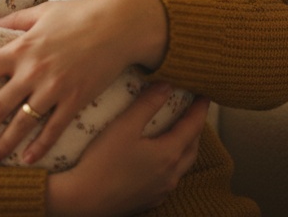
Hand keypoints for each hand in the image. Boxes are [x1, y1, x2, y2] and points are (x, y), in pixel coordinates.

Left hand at [0, 0, 166, 162]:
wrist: (120, 26)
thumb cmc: (80, 15)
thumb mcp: (43, 12)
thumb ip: (15, 20)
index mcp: (21, 48)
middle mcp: (33, 70)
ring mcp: (54, 87)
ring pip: (23, 122)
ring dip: (5, 143)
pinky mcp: (75, 99)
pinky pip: (54, 128)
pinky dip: (40, 145)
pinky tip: (29, 159)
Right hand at [46, 83, 209, 216]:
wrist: (83, 201)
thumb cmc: (102, 163)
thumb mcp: (124, 126)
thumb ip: (147, 104)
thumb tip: (167, 85)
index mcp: (168, 154)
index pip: (193, 126)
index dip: (200, 109)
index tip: (205, 95)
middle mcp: (170, 175)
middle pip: (192, 148)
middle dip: (195, 129)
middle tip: (194, 113)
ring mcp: (160, 190)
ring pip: (182, 166)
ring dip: (185, 148)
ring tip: (179, 134)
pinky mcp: (149, 200)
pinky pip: (169, 180)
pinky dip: (171, 165)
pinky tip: (159, 161)